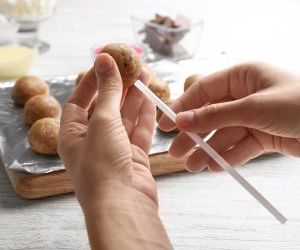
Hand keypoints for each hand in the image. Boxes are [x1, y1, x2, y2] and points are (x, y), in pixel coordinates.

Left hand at [59, 54, 170, 249]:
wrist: (123, 204)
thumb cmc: (102, 164)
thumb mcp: (102, 120)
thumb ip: (107, 91)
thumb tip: (104, 59)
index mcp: (73, 134)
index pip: (79, 101)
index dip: (91, 81)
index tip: (105, 63)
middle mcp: (93, 141)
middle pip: (105, 108)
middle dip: (118, 87)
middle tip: (130, 66)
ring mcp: (115, 149)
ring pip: (125, 117)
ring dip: (134, 97)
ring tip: (145, 75)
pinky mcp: (134, 156)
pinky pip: (139, 130)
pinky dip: (145, 114)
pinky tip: (150, 97)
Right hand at [159, 62, 299, 171]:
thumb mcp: (252, 107)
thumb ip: (215, 114)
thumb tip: (182, 119)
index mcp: (242, 77)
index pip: (204, 90)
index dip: (183, 106)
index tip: (166, 123)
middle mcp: (245, 96)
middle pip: (210, 115)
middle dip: (193, 134)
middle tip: (176, 152)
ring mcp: (253, 117)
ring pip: (223, 134)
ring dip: (208, 150)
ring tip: (193, 167)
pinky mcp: (262, 137)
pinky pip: (239, 147)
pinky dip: (228, 157)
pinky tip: (216, 167)